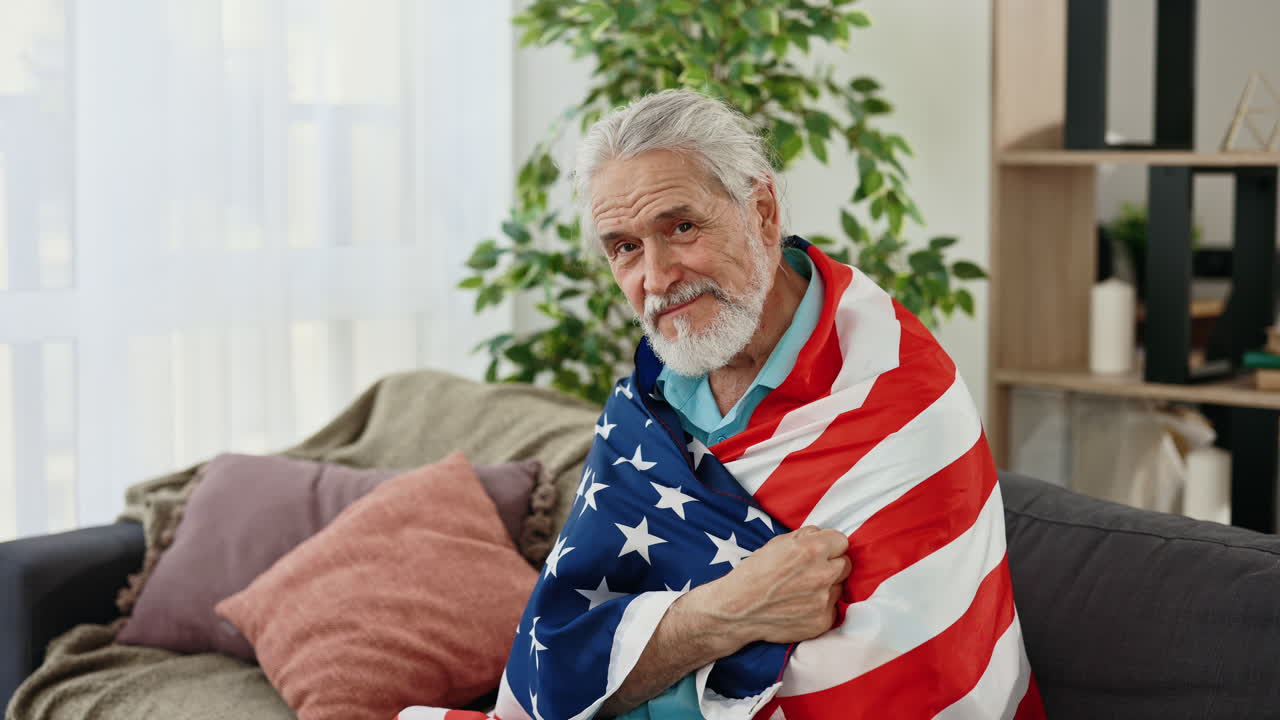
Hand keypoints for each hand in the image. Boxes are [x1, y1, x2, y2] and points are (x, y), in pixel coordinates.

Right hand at [688, 526, 850, 648]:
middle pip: (845, 564)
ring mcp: (825, 600)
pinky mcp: (823, 621)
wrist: (738, 609)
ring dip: (827, 587)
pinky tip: (802, 606)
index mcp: (813, 549)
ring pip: (840, 587)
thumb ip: (806, 536)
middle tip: (811, 571)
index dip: (829, 546)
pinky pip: (833, 608)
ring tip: (802, 590)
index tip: (820, 552)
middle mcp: (823, 574)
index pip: (842, 541)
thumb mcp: (777, 543)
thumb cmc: (754, 573)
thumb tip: (823, 536)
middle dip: (831, 565)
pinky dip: (821, 607)